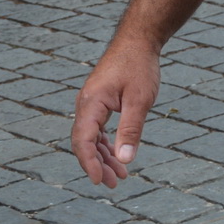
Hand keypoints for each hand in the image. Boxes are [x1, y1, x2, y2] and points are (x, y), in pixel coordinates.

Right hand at [71, 39, 160, 187]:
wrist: (138, 40)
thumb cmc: (139, 66)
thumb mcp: (139, 100)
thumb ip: (130, 129)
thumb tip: (125, 159)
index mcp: (91, 103)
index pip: (83, 141)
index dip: (90, 164)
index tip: (100, 182)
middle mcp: (85, 103)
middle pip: (84, 142)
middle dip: (97, 165)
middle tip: (114, 184)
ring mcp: (91, 102)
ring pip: (91, 137)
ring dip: (103, 156)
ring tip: (120, 176)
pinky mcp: (99, 101)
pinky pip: (97, 128)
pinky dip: (106, 143)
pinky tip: (117, 155)